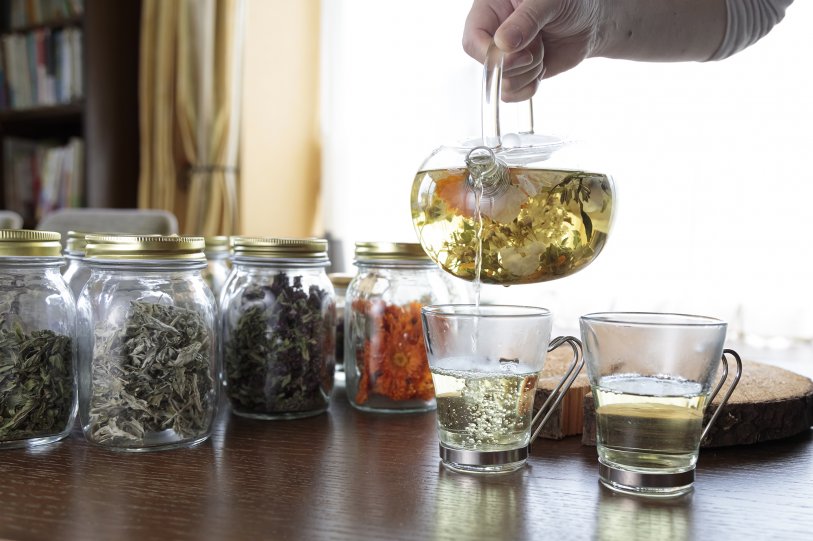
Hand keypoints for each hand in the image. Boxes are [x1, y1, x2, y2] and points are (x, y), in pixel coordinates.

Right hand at [463, 0, 601, 100]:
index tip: (517, 53)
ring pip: (502, 82)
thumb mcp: (549, 2)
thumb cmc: (571, 2)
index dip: (490, 54)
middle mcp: (493, 34)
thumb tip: (502, 44)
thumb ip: (526, 20)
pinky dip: (529, 87)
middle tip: (540, 45)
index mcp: (491, 8)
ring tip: (543, 50)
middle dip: (518, 63)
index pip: (473, 39)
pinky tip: (541, 69)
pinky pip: (511, 94)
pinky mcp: (516, 74)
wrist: (591, 22)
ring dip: (528, 73)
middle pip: (487, 65)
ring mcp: (504, 57)